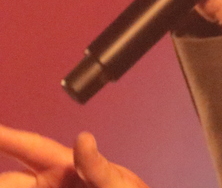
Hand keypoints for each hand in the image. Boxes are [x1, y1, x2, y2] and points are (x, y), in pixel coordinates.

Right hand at [0, 124, 148, 187]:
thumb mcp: (114, 182)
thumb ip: (96, 165)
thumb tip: (84, 138)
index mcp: (63, 166)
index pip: (28, 147)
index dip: (5, 136)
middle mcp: (49, 182)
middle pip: (8, 179)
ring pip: (11, 187)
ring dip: (5, 186)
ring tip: (1, 185)